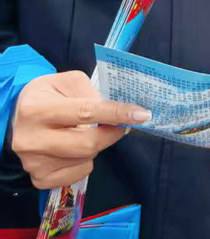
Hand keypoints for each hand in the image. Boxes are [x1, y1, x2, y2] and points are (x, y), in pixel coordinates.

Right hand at [11, 71, 150, 189]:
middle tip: (121, 124)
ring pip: (85, 159)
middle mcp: (31, 139)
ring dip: (97, 145)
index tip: (141, 114)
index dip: (116, 113)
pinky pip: (77, 173)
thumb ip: (90, 92)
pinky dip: (85, 160)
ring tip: (86, 132)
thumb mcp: (65, 81)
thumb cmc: (46, 96)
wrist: (17, 119)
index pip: (86, 112)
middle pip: (87, 144)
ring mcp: (33, 163)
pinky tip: (75, 148)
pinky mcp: (39, 178)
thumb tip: (112, 110)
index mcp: (37, 109)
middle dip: (112, 133)